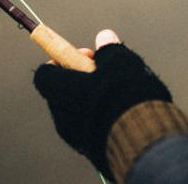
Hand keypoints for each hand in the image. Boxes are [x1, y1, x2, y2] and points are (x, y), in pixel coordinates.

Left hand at [33, 30, 171, 179]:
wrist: (142, 138)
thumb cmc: (126, 95)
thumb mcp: (120, 62)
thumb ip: (109, 49)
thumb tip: (104, 37)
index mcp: (62, 91)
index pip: (45, 73)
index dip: (63, 59)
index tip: (86, 55)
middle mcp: (62, 116)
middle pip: (63, 91)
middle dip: (82, 78)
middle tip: (107, 72)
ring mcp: (76, 137)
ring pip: (78, 111)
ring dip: (94, 99)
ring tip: (121, 92)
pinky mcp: (92, 150)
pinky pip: (91, 128)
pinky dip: (102, 117)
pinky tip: (125, 111)